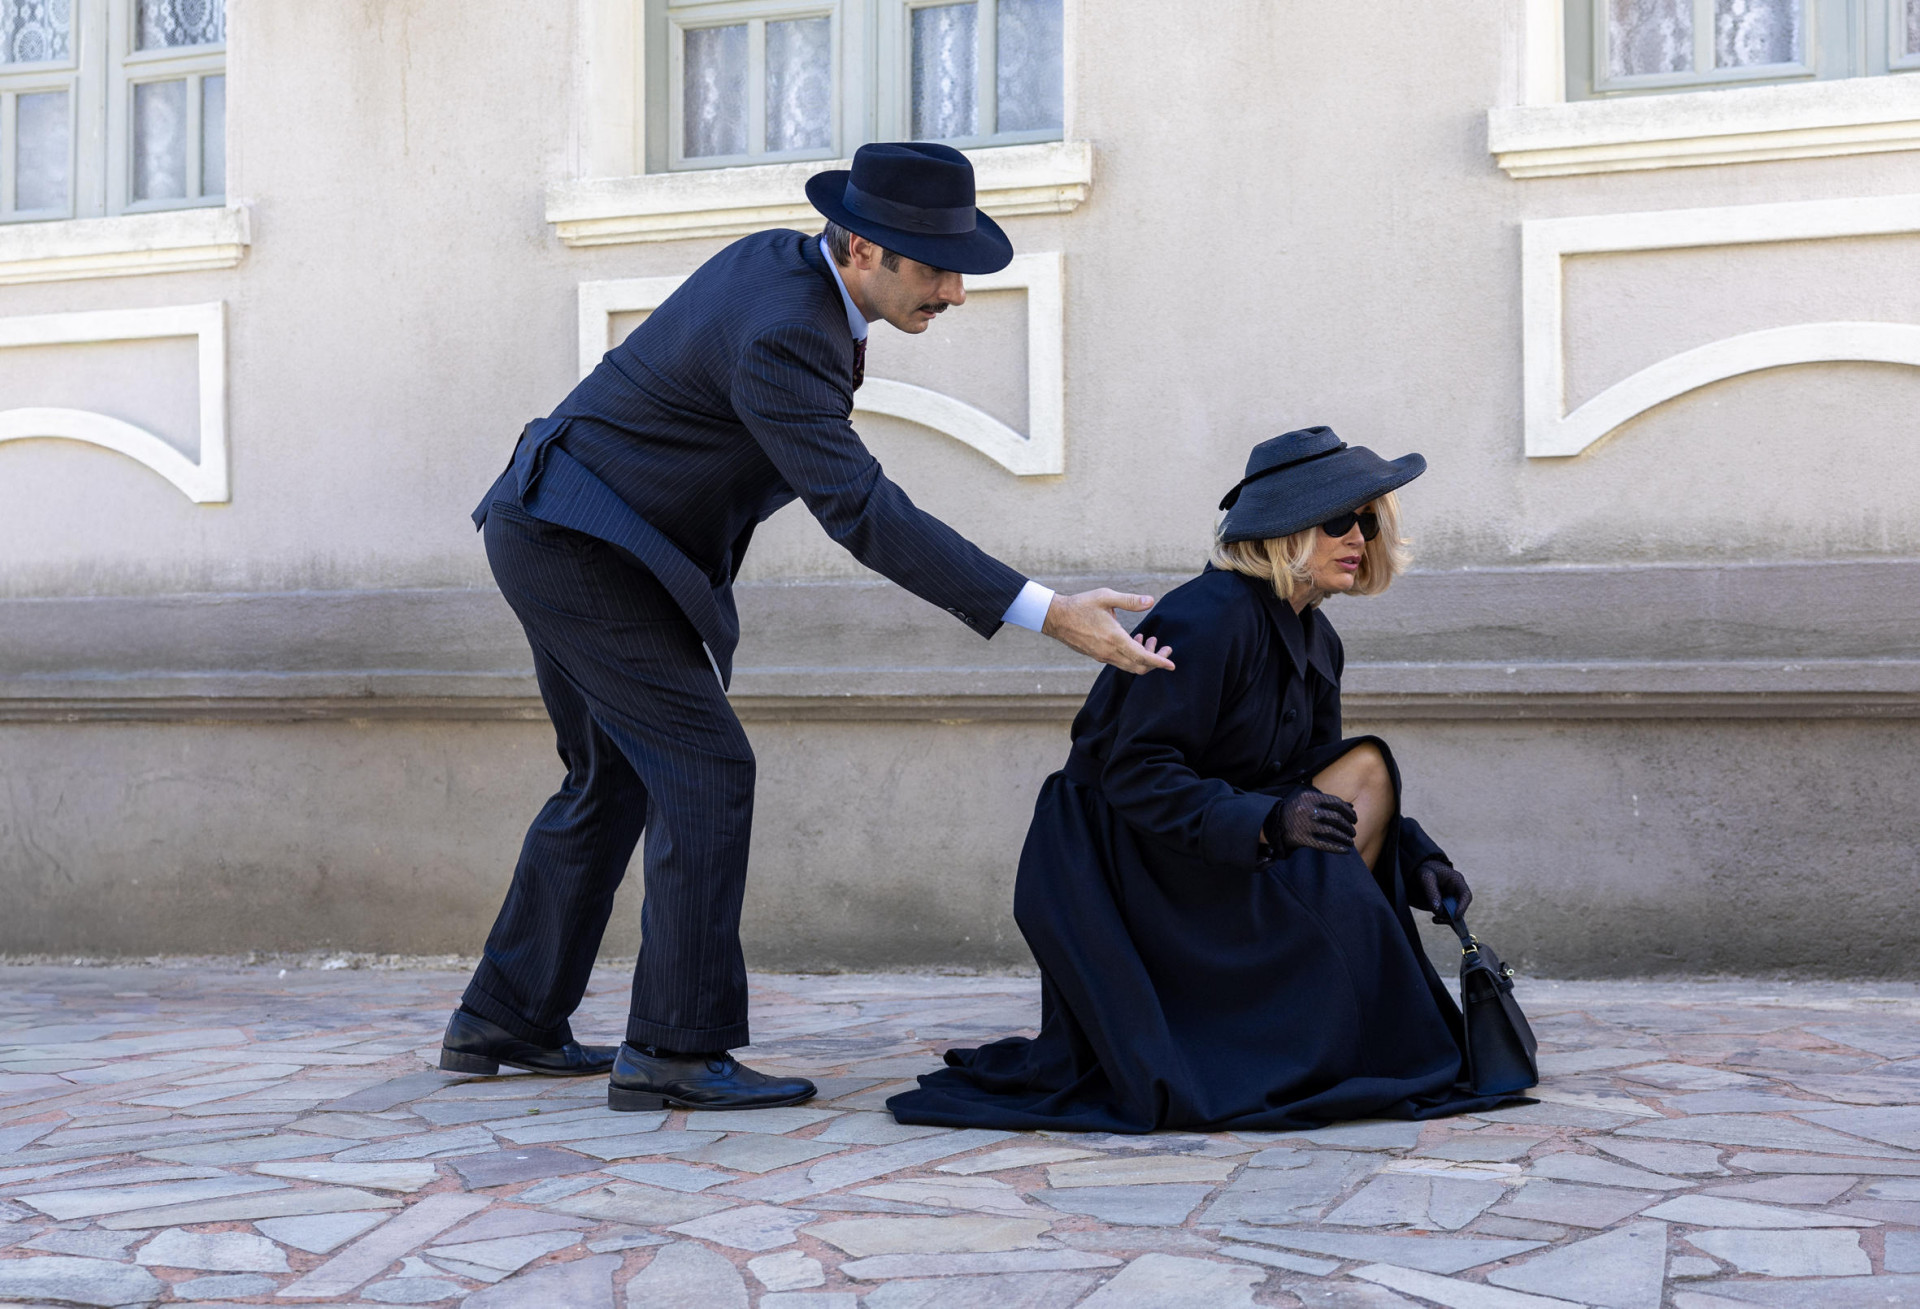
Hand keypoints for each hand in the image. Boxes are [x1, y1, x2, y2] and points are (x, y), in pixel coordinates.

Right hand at [1042, 589, 1174, 673]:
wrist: (1055, 617)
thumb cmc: (1080, 605)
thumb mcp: (1105, 597)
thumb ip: (1129, 600)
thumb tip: (1150, 601)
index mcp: (1114, 638)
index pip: (1142, 657)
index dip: (1159, 661)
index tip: (1172, 664)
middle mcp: (1109, 652)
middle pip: (1139, 667)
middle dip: (1155, 660)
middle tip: (1165, 647)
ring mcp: (1102, 656)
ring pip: (1129, 665)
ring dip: (1143, 657)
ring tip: (1150, 639)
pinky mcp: (1097, 655)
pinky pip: (1120, 662)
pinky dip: (1132, 655)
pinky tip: (1134, 640)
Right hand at [1268, 789, 1356, 854]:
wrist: (1271, 823)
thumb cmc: (1295, 811)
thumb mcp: (1308, 800)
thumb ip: (1328, 802)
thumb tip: (1351, 808)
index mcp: (1309, 797)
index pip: (1336, 802)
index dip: (1348, 812)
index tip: (1354, 819)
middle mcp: (1307, 809)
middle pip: (1336, 817)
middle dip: (1348, 826)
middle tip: (1352, 832)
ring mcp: (1304, 824)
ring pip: (1332, 831)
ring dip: (1345, 837)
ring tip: (1350, 841)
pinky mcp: (1302, 838)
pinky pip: (1324, 844)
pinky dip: (1337, 848)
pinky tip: (1345, 850)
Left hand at [1413, 860, 1472, 922]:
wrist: (1417, 869)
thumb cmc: (1424, 870)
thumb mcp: (1426, 877)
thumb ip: (1431, 893)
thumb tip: (1438, 911)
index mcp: (1457, 881)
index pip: (1466, 895)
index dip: (1463, 907)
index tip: (1455, 916)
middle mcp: (1456, 891)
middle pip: (1460, 907)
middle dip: (1451, 915)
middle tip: (1439, 917)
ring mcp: (1450, 899)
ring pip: (1453, 913)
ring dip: (1445, 918)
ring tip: (1434, 919)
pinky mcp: (1443, 905)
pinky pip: (1447, 916)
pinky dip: (1443, 920)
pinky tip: (1435, 920)